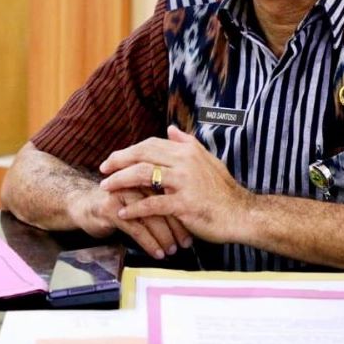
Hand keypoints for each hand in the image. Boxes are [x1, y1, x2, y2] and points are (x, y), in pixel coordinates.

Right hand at [68, 184, 192, 259]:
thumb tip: (190, 208)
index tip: (195, 229)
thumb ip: (162, 195)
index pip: (171, 190)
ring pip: (150, 216)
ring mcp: (122, 193)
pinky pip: (136, 228)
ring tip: (172, 250)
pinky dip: (149, 242)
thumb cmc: (118, 202)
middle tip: (187, 243)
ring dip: (164, 236)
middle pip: (163, 202)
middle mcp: (136, 180)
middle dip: (177, 225)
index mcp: (147, 172)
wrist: (84, 205)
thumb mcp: (141, 194)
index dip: (184, 210)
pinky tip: (156, 252)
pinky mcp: (111, 208)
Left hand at [98, 125, 251, 241]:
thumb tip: (170, 129)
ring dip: (120, 181)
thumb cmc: (223, 190)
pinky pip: (153, 204)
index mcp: (187, 152)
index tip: (114, 158)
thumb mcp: (208, 160)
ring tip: (106, 188)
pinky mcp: (184, 204)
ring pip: (143, 175)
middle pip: (142, 155)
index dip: (129, 150)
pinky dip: (135, 208)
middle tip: (102, 169)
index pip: (150, 144)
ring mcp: (184, 183)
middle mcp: (184, 163)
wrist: (241, 214)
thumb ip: (188, 143)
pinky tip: (123, 212)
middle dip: (118, 161)